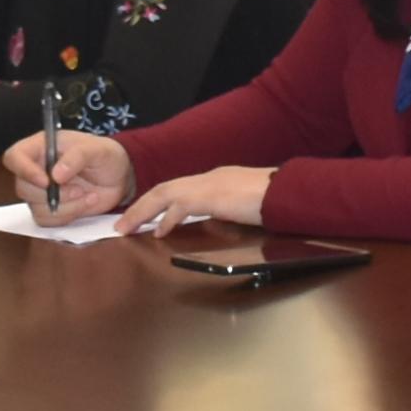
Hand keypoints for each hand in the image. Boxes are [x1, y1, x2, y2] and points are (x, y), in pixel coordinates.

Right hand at [8, 129, 134, 222]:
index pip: (14, 157)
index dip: (23, 170)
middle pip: (22, 188)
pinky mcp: (51, 210)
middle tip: (79, 189)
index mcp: (40, 147)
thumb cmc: (105, 155)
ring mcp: (41, 192)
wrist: (119, 176)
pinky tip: (85, 203)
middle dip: (53, 194)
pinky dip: (68, 216)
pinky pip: (47, 221)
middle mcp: (36, 169)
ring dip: (65, 206)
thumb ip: (76, 156)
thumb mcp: (96, 149)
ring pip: (35, 208)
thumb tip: (55, 175)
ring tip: (87, 195)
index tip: (46, 181)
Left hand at [121, 165, 274, 236]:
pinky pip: (180, 205)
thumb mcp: (246, 206)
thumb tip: (222, 221)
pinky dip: (166, 217)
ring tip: (127, 228)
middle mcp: (208, 179)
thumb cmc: (274, 201)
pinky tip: (158, 231)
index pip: (178, 189)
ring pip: (164, 194)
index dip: (157, 203)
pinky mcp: (212, 196)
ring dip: (143, 211)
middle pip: (164, 189)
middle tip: (122, 224)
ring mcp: (209, 185)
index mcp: (216, 181)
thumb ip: (230, 210)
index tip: (144, 218)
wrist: (288, 191)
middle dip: (141, 206)